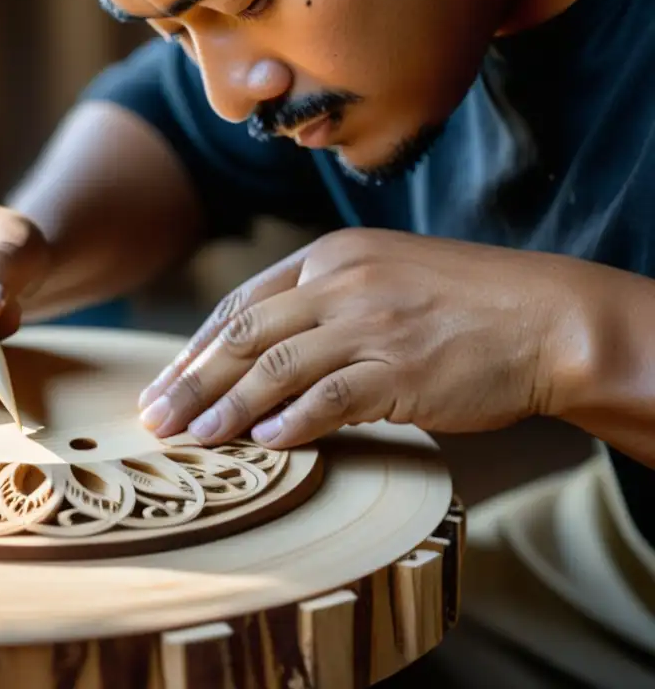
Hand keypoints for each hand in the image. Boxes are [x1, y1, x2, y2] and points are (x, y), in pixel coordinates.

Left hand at [138, 228, 578, 447]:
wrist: (546, 317)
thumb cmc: (462, 304)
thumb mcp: (383, 278)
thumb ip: (323, 304)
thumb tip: (262, 356)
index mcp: (332, 257)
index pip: (242, 303)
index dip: (196, 347)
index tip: (166, 382)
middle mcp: (343, 284)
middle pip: (244, 335)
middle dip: (191, 380)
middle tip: (155, 417)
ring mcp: (372, 326)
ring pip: (276, 368)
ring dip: (227, 407)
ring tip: (193, 438)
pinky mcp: (402, 371)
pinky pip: (330, 399)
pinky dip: (292, 423)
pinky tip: (263, 444)